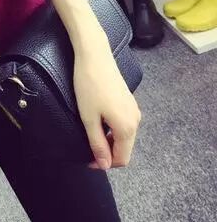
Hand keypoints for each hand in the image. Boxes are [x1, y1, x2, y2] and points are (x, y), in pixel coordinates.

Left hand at [50, 0, 141, 169]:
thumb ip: (97, 143)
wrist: (94, 56)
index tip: (86, 160)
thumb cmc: (89, 86)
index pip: (121, 159)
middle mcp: (135, 120)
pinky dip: (111, 129)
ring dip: (109, 141)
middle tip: (85, 149)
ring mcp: (133, 109)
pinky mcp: (128, 100)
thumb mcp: (89, 118)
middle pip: (124, 148)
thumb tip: (104, 164)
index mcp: (127, 127)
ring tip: (90, 135)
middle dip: (106, 153)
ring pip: (124, 136)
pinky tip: (97, 121)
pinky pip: (123, 123)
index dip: (103, 164)